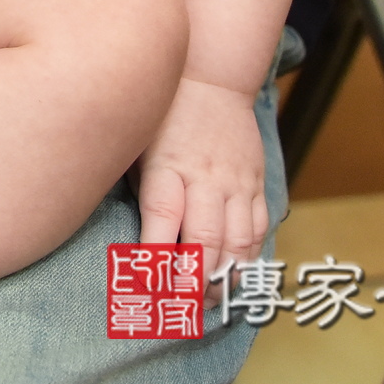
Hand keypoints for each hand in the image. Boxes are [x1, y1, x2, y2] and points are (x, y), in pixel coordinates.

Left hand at [135, 77, 269, 295]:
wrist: (211, 73)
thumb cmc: (161, 112)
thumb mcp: (136, 143)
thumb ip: (135, 187)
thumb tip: (125, 235)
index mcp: (167, 167)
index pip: (163, 221)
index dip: (156, 261)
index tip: (146, 290)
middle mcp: (204, 177)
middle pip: (204, 240)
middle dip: (193, 283)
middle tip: (181, 311)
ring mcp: (235, 180)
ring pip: (237, 240)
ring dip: (226, 277)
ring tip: (210, 301)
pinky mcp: (254, 180)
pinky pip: (258, 226)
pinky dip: (250, 255)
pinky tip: (238, 274)